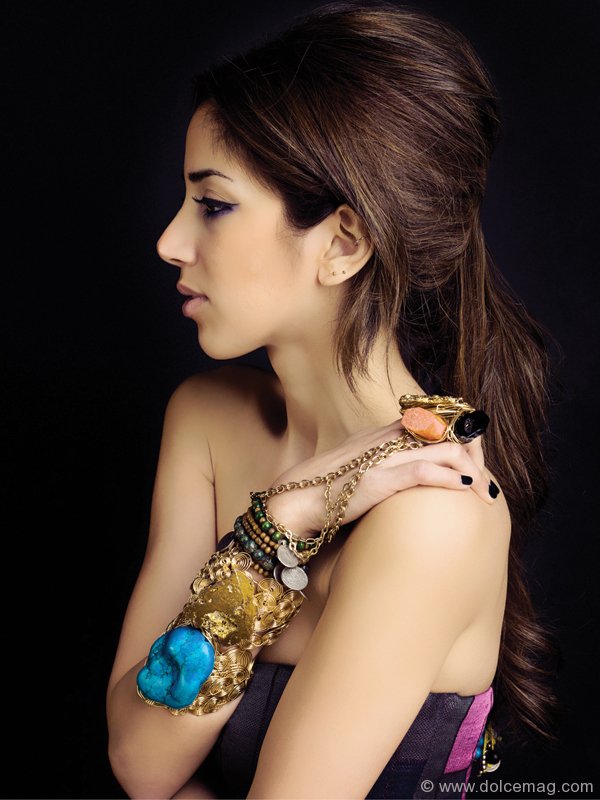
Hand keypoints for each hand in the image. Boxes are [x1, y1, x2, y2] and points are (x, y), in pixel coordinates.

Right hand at [267, 417, 493, 538]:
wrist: (293, 502)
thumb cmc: (324, 492)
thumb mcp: (361, 469)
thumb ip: (386, 465)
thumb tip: (412, 478)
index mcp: (384, 433)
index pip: (436, 421)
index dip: (463, 437)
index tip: (476, 461)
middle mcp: (387, 438)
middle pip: (449, 431)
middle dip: (477, 453)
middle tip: (486, 481)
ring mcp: (384, 456)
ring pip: (446, 448)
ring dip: (474, 470)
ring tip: (484, 492)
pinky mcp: (379, 479)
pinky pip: (425, 471)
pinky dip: (452, 479)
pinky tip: (467, 490)